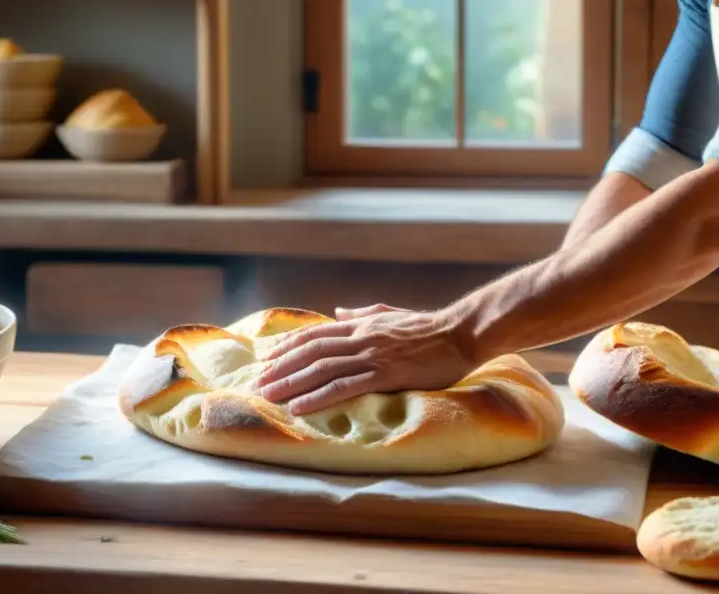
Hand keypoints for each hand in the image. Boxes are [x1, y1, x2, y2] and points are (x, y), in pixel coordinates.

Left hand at [255, 302, 478, 415]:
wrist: (460, 333)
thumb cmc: (429, 327)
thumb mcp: (391, 314)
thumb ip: (363, 313)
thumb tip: (339, 311)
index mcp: (361, 325)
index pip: (316, 335)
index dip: (288, 347)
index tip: (268, 359)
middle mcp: (360, 337)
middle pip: (311, 352)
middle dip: (281, 368)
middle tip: (258, 383)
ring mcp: (371, 355)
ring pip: (321, 369)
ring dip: (291, 383)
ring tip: (269, 395)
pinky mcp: (384, 373)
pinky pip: (344, 387)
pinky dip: (318, 396)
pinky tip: (301, 407)